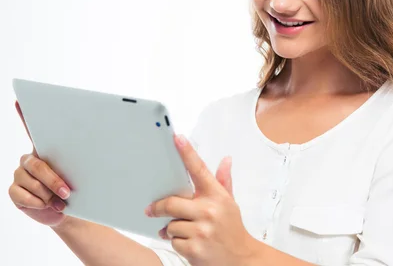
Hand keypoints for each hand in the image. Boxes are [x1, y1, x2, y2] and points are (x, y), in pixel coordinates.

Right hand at [8, 101, 72, 226]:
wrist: (66, 211)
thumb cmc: (76, 189)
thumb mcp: (80, 174)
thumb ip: (81, 162)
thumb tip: (101, 149)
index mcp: (45, 149)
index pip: (32, 128)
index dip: (24, 113)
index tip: (19, 99)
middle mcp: (29, 158)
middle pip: (38, 165)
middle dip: (54, 180)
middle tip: (67, 192)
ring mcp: (20, 174)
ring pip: (33, 183)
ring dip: (49, 196)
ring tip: (60, 202)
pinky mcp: (14, 191)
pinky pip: (24, 196)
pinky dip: (39, 204)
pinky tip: (47, 206)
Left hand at [145, 134, 259, 265]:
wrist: (241, 259)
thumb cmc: (232, 230)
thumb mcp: (230, 203)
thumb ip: (224, 181)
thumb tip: (226, 160)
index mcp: (217, 196)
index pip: (199, 169)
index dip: (187, 152)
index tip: (177, 138)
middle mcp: (209, 211)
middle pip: (171, 202)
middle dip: (158, 207)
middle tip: (151, 210)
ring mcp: (202, 230)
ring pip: (170, 225)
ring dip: (172, 230)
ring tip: (186, 232)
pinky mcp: (194, 248)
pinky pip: (173, 241)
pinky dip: (177, 243)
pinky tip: (189, 244)